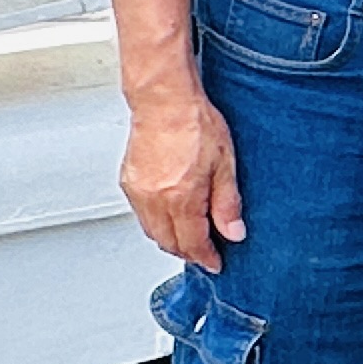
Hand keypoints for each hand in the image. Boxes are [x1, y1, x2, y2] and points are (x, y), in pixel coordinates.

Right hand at [121, 89, 245, 269]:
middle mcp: (155, 199)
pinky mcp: (128, 182)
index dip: (206, 257)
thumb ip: (227, 203)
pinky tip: (170, 216)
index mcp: (181, 197)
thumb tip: (233, 232)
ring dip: (170, 240)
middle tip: (205, 252)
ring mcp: (138, 191)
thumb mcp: (225, 164)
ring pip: (152, 232)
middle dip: (188, 252)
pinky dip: (156, 223)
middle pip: (169, 243)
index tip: (215, 262)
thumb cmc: (194, 123)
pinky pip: (141, 215)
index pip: (192, 242)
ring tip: (190, 238)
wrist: (164, 100)